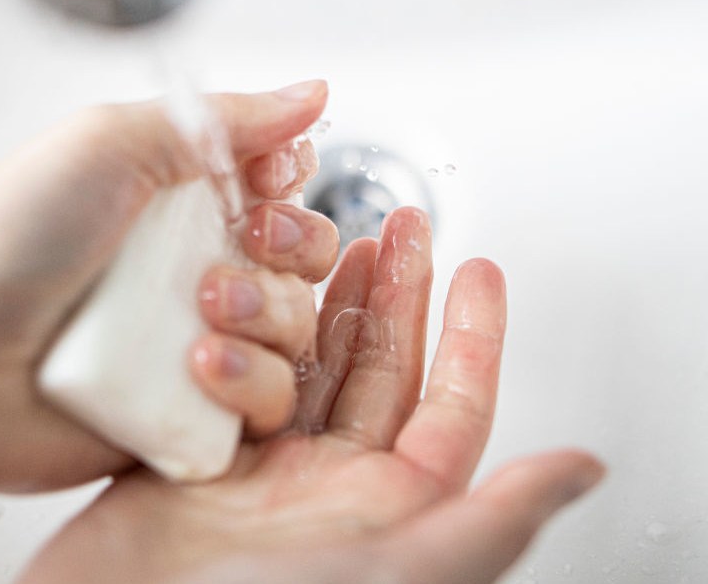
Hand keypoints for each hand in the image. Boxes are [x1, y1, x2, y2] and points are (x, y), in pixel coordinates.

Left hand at [0, 81, 336, 490]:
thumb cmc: (6, 238)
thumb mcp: (113, 143)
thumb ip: (223, 119)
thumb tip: (310, 92)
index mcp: (177, 201)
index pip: (280, 187)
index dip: (289, 181)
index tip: (266, 178)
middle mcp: (192, 271)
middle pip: (303, 260)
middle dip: (291, 247)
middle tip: (244, 242)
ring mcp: (193, 345)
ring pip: (296, 333)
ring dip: (267, 316)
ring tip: (201, 314)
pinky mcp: (188, 414)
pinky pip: (267, 407)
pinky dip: (249, 387)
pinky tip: (198, 369)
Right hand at [19, 208, 604, 583]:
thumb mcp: (395, 571)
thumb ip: (487, 520)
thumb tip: (581, 469)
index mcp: (386, 509)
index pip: (449, 406)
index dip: (470, 334)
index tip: (478, 270)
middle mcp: (327, 485)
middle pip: (376, 368)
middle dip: (394, 293)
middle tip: (402, 228)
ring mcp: (260, 467)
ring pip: (305, 361)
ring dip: (318, 300)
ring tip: (329, 243)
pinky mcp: (197, 451)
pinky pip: (231, 371)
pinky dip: (242, 326)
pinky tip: (249, 288)